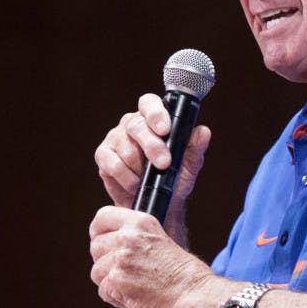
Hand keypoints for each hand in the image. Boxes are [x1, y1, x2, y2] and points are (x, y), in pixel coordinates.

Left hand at [89, 206, 218, 307]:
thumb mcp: (161, 241)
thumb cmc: (184, 274)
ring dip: (110, 282)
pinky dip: (115, 297)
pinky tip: (134, 296)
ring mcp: (121, 259)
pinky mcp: (117, 281)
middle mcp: (129, 237)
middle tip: (125, 271)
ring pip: (96, 271)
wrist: (194, 295)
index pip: (102, 217)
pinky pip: (103, 290)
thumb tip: (111, 243)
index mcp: (142, 222)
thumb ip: (136, 238)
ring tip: (134, 285)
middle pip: (95, 246)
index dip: (98, 231)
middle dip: (105, 261)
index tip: (102, 241)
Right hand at [94, 93, 211, 209]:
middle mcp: (132, 124)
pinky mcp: (103, 156)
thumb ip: (195, 147)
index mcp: (154, 118)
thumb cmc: (174, 178)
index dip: (155, 113)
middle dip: (152, 146)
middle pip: (137, 125)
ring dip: (141, 168)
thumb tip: (203, 131)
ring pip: (126, 149)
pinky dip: (127, 178)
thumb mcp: (190, 164)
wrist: (157, 203)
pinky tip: (135, 184)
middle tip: (164, 163)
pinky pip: (113, 165)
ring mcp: (115, 138)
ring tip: (150, 178)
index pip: (149, 103)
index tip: (165, 130)